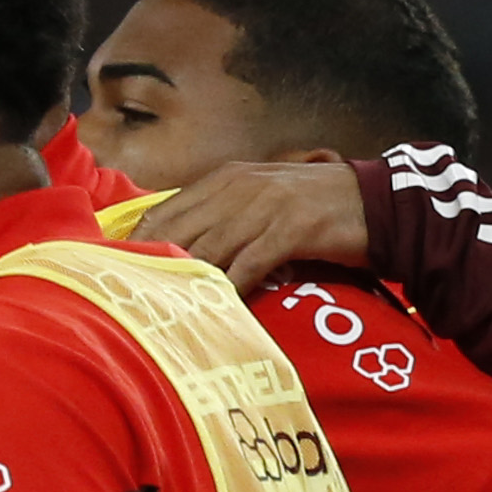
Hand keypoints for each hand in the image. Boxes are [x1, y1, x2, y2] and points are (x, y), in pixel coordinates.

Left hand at [138, 157, 370, 294]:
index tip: (115, 273)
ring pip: (209, 248)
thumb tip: (178, 249)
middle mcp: (239, 188)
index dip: (137, 243)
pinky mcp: (291, 229)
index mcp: (226, 178)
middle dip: (152, 267)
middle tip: (131, 303)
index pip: (165, 210)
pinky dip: (230, 289)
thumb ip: (221, 216)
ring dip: (186, 282)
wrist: (375, 203)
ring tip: (163, 313)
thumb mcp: (261, 200)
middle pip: (180, 231)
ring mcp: (265, 206)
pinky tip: (215, 310)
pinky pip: (249, 264)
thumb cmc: (314, 208)